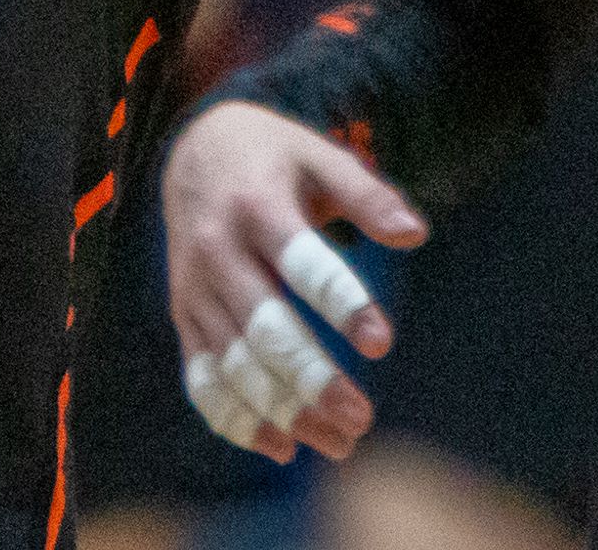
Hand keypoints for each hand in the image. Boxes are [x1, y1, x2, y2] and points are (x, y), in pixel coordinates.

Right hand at [161, 100, 428, 462]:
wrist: (191, 151)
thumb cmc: (273, 157)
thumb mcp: (318, 155)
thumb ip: (366, 194)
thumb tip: (415, 234)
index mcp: (257, 205)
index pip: (302, 262)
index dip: (341, 303)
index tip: (381, 343)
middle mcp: (218, 250)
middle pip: (264, 327)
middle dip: (311, 379)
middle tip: (361, 419)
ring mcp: (194, 288)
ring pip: (234, 363)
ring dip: (282, 411)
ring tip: (338, 442)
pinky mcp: (182, 315)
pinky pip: (202, 377)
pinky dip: (235, 418)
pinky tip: (281, 446)